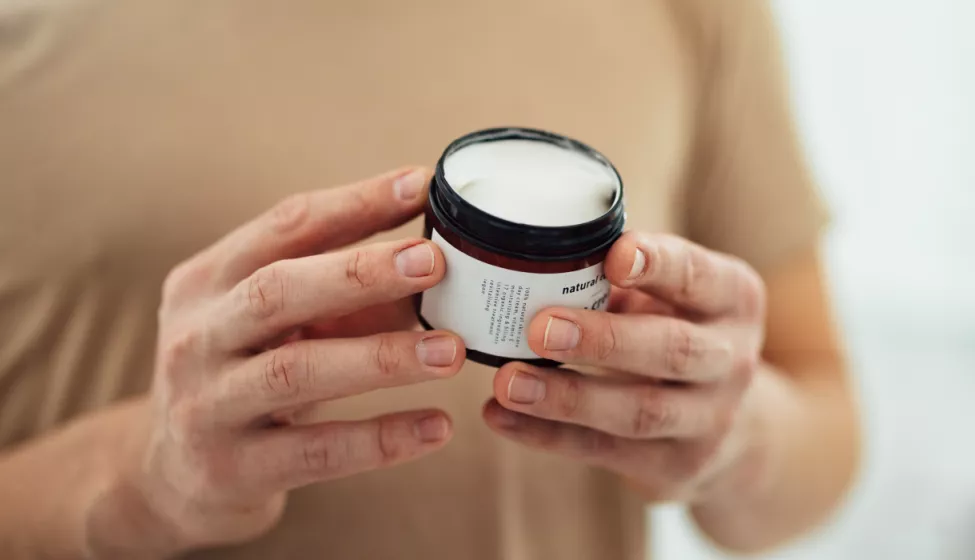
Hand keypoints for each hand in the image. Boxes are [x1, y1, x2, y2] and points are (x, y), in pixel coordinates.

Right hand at [120, 168, 465, 554]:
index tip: (420, 185)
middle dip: (360, 272)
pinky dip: (381, 438)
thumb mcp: (274, 327)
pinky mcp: (230, 469)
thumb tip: (435, 266)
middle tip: (434, 262)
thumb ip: (342, 298)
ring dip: (381, 357)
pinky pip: (316, 452)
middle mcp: (197, 335)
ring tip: (451, 350)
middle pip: (278, 290)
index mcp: (207, 281)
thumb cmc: (243, 377)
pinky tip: (437, 427)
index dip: (354, 204)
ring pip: (296, 371)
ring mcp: (206, 405)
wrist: (175, 476)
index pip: (284, 227)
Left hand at [483, 231, 766, 502]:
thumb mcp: (668, 297)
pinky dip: (546, 434)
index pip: (699, 277)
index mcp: (733, 300)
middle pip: (673, 351)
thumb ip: (620, 277)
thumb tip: (532, 254)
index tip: (615, 255)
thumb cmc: (676, 331)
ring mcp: (708, 420)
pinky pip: (603, 451)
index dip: (660, 265)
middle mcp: (730, 360)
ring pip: (639, 412)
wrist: (732, 427)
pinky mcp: (674, 466)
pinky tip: (501, 416)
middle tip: (540, 328)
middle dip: (605, 340)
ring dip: (567, 397)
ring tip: (509, 381)